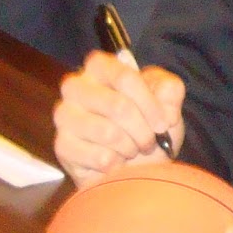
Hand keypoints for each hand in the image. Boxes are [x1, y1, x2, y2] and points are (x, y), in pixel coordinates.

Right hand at [53, 50, 185, 184]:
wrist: (131, 166)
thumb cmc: (146, 127)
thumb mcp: (166, 103)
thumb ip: (170, 91)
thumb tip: (164, 107)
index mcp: (99, 66)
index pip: (126, 78)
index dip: (150, 105)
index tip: (164, 124)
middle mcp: (75, 85)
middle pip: (118, 106)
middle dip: (143, 131)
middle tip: (149, 143)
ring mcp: (64, 115)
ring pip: (108, 133)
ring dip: (130, 148)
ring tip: (132, 151)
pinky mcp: (62, 145)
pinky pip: (99, 157)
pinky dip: (116, 164)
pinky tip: (115, 161)